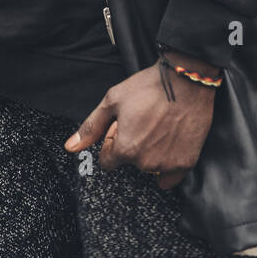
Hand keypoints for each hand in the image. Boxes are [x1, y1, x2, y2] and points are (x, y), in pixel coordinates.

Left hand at [63, 51, 219, 190]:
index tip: (124, 127)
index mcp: (125, 149)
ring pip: (150, 166)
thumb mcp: (113, 100)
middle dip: (133, 144)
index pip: (108, 161)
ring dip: (151, 151)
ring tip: (160, 125)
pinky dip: (168, 164)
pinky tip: (170, 143)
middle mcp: (145, 162)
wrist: (186, 80)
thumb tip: (71, 147)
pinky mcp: (186, 163)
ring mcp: (167, 165)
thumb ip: (91, 127)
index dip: (113, 142)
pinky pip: (170, 177)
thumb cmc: (150, 86)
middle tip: (144, 121)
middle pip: (130, 161)